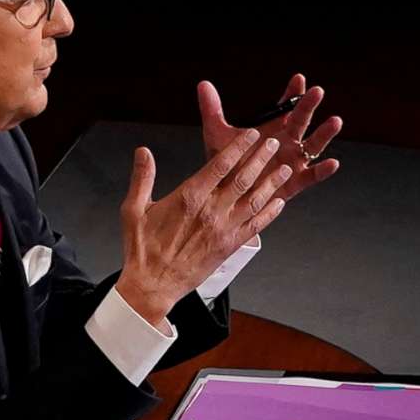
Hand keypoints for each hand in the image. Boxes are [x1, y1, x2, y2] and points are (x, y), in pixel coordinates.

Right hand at [115, 131, 289, 326]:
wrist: (153, 285)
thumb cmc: (142, 249)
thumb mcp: (134, 209)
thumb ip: (142, 178)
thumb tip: (143, 152)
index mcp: (189, 197)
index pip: (220, 165)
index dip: (238, 147)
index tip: (251, 134)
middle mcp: (211, 211)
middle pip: (243, 178)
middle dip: (261, 158)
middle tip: (274, 143)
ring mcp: (223, 229)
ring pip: (255, 201)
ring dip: (272, 183)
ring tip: (285, 169)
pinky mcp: (229, 246)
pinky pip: (255, 226)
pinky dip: (270, 214)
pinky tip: (279, 203)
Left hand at [198, 74, 341, 205]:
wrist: (226, 194)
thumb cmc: (226, 164)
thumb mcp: (217, 135)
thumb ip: (212, 110)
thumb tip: (203, 85)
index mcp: (273, 128)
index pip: (286, 106)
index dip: (292, 93)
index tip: (298, 79)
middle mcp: (287, 142)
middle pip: (302, 121)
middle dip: (309, 106)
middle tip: (317, 91)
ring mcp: (293, 161)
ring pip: (313, 146)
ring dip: (324, 134)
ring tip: (335, 121)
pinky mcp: (294, 182)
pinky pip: (311, 176)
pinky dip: (322, 171)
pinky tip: (332, 163)